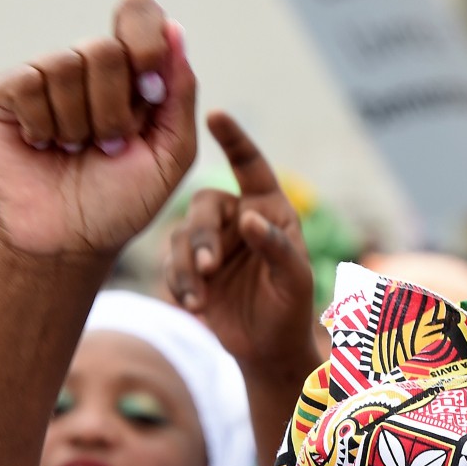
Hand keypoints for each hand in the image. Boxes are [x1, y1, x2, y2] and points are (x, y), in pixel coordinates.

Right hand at [0, 0, 196, 256]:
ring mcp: (44, 77)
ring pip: (64, 65)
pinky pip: (26, 82)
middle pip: (104, 49)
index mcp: (130, 74)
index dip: (144, 43)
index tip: (149, 90)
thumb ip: (180, 95)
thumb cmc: (121, 203)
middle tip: (108, 146)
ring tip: (73, 151)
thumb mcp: (170, 156)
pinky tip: (41, 145)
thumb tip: (175, 30)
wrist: (71, 244)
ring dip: (77, 125)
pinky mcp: (3, 94)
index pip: (137, 16)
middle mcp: (87, 68)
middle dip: (113, 111)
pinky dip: (41, 122)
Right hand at [164, 112, 316, 378]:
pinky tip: (193, 306)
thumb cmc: (291, 310)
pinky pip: (171, 264)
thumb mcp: (295, 280)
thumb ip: (277, 247)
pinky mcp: (190, 268)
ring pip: (181, 236)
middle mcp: (237, 217)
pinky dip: (178, 284)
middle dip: (202, 236)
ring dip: (186, 267)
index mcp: (269, 208)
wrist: (268, 350)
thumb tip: (250, 218)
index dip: (234, 140)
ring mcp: (210, 242)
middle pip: (204, 206)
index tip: (214, 115)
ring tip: (198, 299)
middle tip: (208, 267)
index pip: (250, 166)